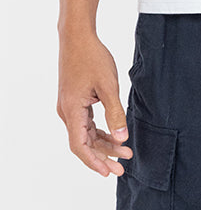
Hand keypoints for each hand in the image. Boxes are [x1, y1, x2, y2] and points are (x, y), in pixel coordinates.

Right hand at [57, 32, 132, 176]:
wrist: (77, 37)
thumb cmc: (92, 58)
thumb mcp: (108, 86)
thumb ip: (115, 113)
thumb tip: (121, 138)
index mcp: (72, 110)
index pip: (80, 146)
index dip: (93, 162)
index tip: (107, 172)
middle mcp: (67, 112)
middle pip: (84, 143)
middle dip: (103, 156)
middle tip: (122, 167)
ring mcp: (70, 106)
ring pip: (86, 133)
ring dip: (103, 144)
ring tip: (124, 152)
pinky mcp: (75, 100)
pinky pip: (86, 122)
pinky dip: (99, 131)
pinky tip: (113, 136)